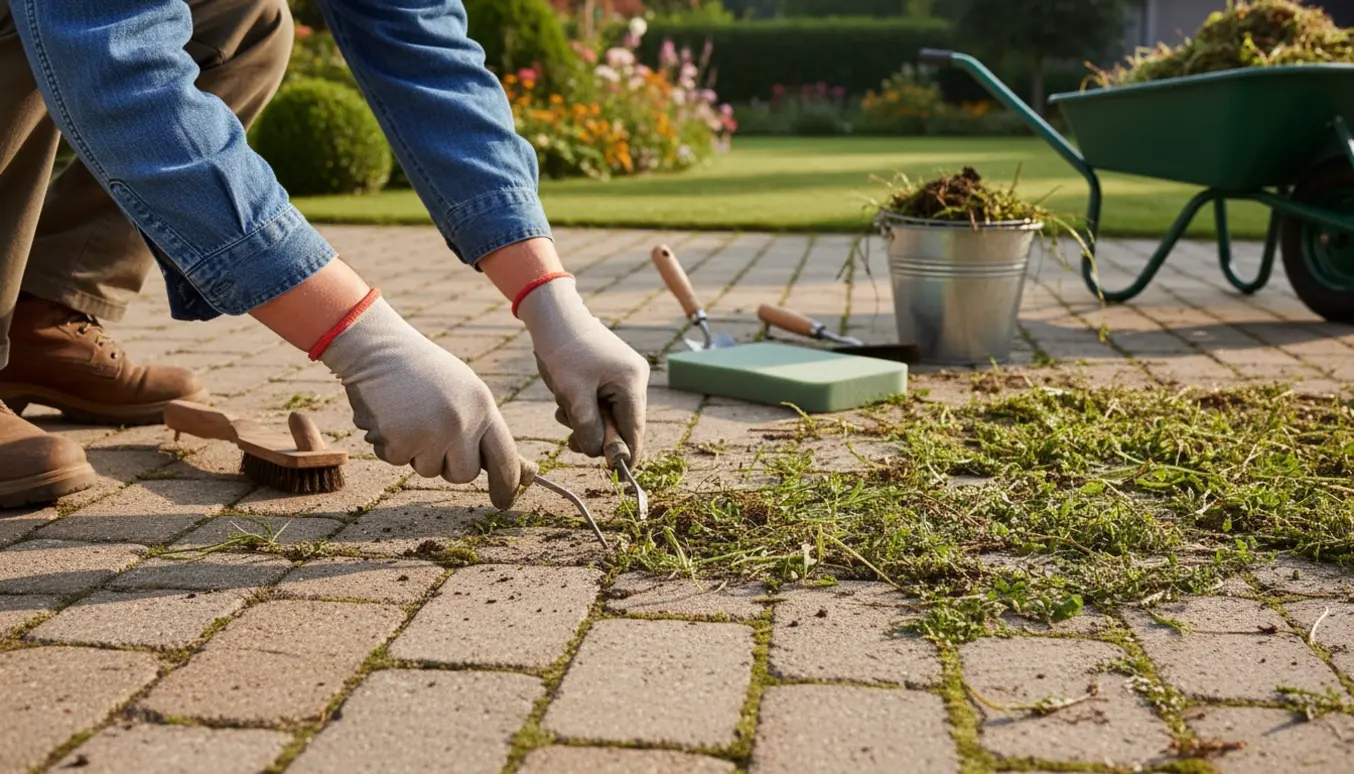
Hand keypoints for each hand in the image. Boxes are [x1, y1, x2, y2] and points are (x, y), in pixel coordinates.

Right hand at [319, 297, 532, 508]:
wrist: (378, 349)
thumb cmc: (423, 372)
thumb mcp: (463, 391)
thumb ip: (483, 428)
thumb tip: (521, 471)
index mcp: (483, 407)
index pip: (504, 456)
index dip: (507, 483)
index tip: (504, 501)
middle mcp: (463, 422)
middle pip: (464, 475)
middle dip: (448, 466)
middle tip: (431, 436)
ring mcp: (432, 433)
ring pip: (429, 470)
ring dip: (416, 452)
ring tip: (409, 415)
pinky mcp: (401, 441)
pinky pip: (399, 461)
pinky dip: (391, 445)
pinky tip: (390, 416)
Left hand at [517, 277, 648, 462]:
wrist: (554, 315)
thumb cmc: (563, 351)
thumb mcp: (572, 395)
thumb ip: (589, 427)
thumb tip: (599, 453)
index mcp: (632, 382)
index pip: (635, 430)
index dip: (624, 454)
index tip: (616, 474)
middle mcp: (635, 378)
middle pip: (623, 424)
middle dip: (597, 434)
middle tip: (571, 440)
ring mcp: (625, 374)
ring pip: (611, 414)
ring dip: (587, 421)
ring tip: (563, 410)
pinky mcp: (613, 372)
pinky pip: (604, 401)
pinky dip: (586, 408)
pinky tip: (567, 400)